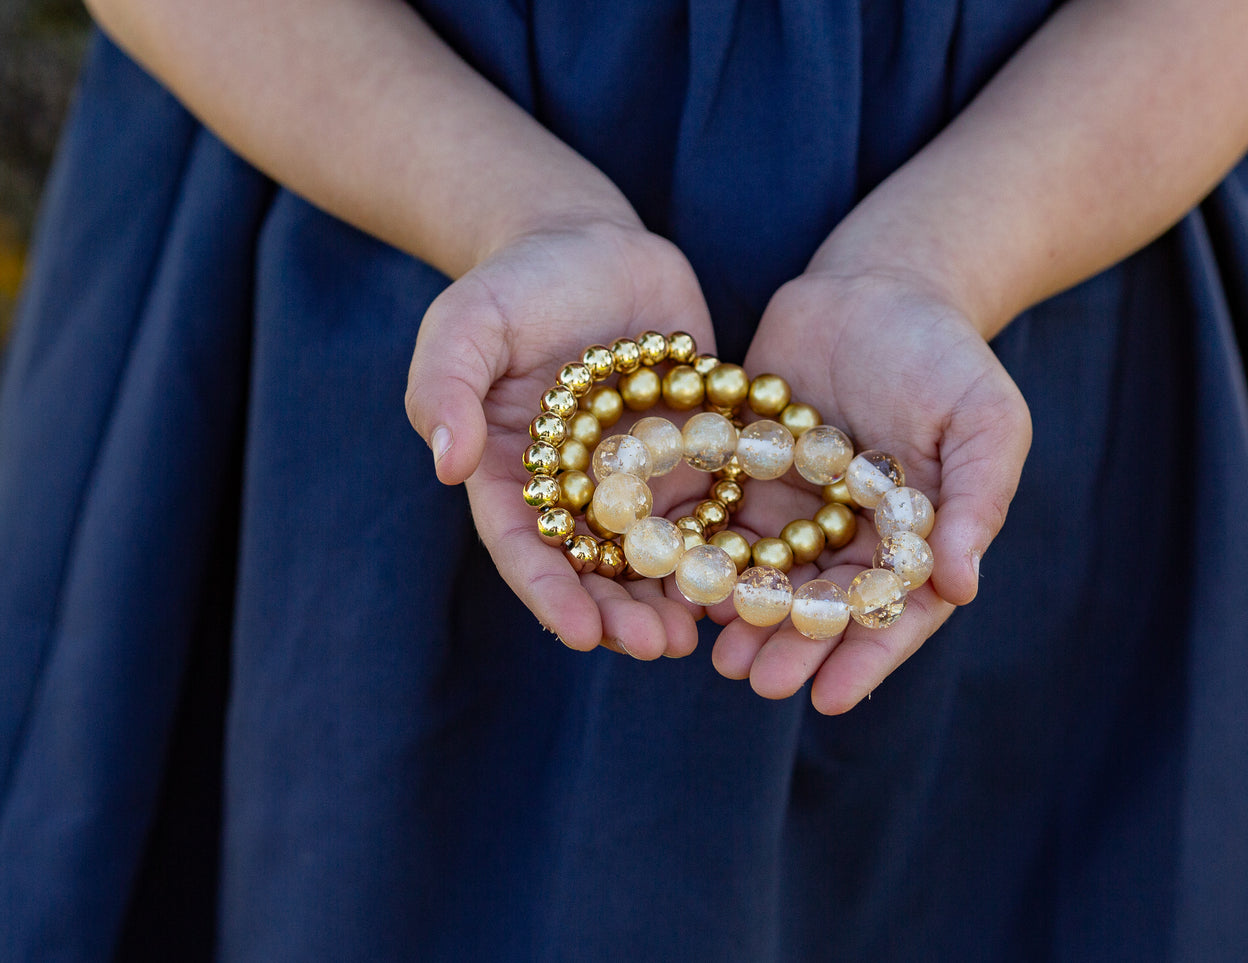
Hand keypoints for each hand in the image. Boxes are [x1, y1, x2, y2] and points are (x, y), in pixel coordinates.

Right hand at [405, 217, 715, 659]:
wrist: (589, 241)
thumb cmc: (516, 282)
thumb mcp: (466, 321)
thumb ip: (445, 386)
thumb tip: (447, 463)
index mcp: (513, 475)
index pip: (526, 549)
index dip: (551, 595)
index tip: (581, 635)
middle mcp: (575, 490)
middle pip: (595, 568)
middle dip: (622, 614)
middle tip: (658, 646)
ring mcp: (637, 478)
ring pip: (656, 555)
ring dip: (675, 598)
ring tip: (701, 633)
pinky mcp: (689, 453)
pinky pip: (710, 510)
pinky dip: (725, 547)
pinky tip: (751, 576)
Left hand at [710, 271, 1030, 712]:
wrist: (879, 283)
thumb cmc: (946, 351)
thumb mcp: (984, 418)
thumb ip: (975, 499)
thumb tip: (960, 586)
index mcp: (914, 536)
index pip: (891, 613)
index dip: (863, 657)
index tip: (829, 699)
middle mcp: (852, 534)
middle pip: (820, 605)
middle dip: (791, 647)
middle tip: (758, 684)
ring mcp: (798, 507)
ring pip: (767, 576)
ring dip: (742, 618)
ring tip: (715, 654)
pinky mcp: (748, 473)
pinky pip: (722, 523)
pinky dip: (702, 556)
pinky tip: (678, 586)